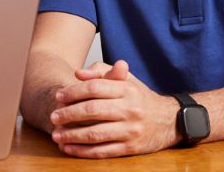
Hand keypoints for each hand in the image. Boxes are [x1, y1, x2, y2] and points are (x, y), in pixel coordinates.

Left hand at [49, 60, 180, 157]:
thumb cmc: (141, 98)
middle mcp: (130, 109)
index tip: (58, 96)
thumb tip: (78, 74)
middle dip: (69, 114)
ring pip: (96, 133)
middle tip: (53, 116)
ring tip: (57, 135)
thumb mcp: (126, 79)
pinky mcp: (130, 148)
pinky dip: (83, 151)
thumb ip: (101, 72)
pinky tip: (69, 148)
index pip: (95, 88)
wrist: (169, 120)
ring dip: (72, 136)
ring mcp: (131, 130)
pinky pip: (103, 151)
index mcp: (127, 89)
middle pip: (92, 110)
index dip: (73, 92)